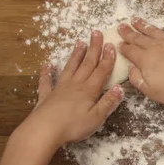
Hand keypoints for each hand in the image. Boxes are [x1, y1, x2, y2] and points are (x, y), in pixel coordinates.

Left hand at [15, 31, 123, 150]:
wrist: (43, 131)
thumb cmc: (73, 126)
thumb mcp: (97, 117)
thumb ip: (108, 102)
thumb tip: (120, 87)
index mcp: (89, 90)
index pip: (101, 71)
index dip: (107, 58)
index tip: (111, 44)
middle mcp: (75, 85)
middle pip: (87, 64)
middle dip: (93, 48)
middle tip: (96, 33)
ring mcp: (59, 89)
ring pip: (70, 68)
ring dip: (75, 55)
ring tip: (79, 43)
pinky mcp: (46, 96)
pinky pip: (46, 82)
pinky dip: (46, 73)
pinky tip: (47, 65)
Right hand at [118, 1, 163, 106]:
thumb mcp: (149, 90)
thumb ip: (136, 78)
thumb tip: (130, 68)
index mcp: (145, 60)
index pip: (130, 51)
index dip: (124, 47)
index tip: (119, 43)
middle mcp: (155, 48)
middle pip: (139, 39)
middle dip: (129, 33)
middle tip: (122, 26)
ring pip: (153, 31)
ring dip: (143, 25)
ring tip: (135, 19)